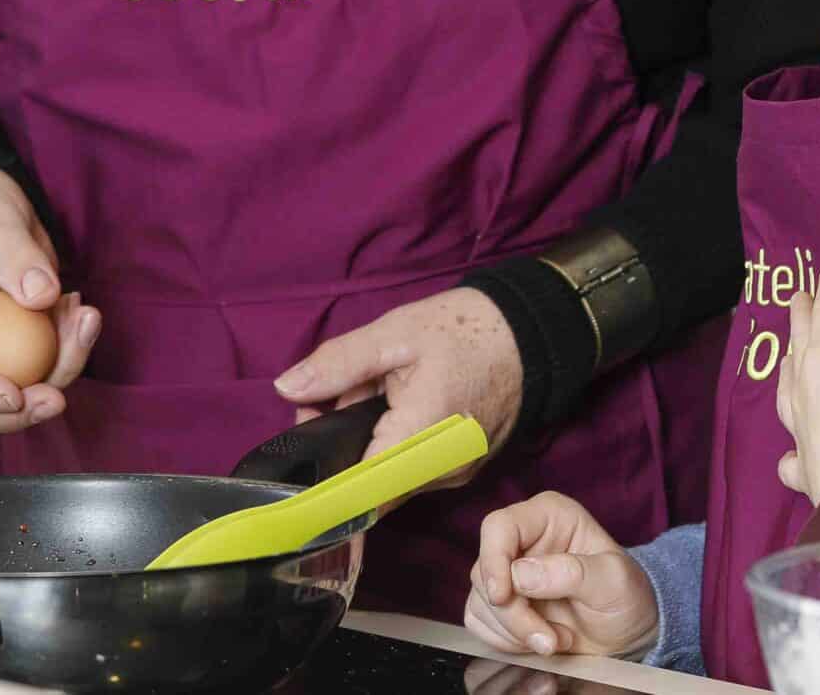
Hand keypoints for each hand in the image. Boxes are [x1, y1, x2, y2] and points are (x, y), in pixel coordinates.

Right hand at [0, 164, 99, 432]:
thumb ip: (15, 256)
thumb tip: (42, 298)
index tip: (13, 394)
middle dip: (9, 415)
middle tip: (56, 400)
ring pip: (6, 393)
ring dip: (54, 375)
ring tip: (86, 322)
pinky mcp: (9, 346)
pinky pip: (38, 366)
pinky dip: (67, 350)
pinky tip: (85, 314)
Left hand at [276, 286, 518, 481]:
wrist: (531, 334)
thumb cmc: (467, 329)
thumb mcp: (396, 334)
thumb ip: (339, 363)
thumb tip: (288, 388)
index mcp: (422, 437)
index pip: (357, 491)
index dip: (319, 478)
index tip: (301, 445)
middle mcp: (439, 470)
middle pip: (366, 484)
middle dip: (338, 447)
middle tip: (328, 395)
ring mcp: (452, 475)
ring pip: (386, 479)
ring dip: (365, 445)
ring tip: (368, 392)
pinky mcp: (459, 470)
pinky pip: (410, 472)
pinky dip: (391, 446)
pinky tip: (393, 406)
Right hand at [465, 490, 658, 659]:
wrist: (626, 635)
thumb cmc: (626, 597)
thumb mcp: (613, 582)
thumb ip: (572, 573)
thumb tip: (521, 574)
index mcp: (549, 516)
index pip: (500, 527)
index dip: (494, 560)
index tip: (503, 596)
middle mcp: (523, 540)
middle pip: (485, 572)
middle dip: (514, 614)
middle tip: (551, 639)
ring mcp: (509, 573)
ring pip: (480, 602)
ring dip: (514, 632)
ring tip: (556, 639)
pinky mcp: (501, 604)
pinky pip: (479, 623)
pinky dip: (506, 642)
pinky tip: (538, 643)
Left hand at [777, 261, 819, 502]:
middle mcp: (805, 388)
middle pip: (800, 342)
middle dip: (801, 316)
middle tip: (797, 297)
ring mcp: (800, 429)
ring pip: (787, 392)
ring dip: (789, 372)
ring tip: (788, 361)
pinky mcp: (805, 467)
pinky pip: (791, 457)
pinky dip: (790, 453)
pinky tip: (788, 458)